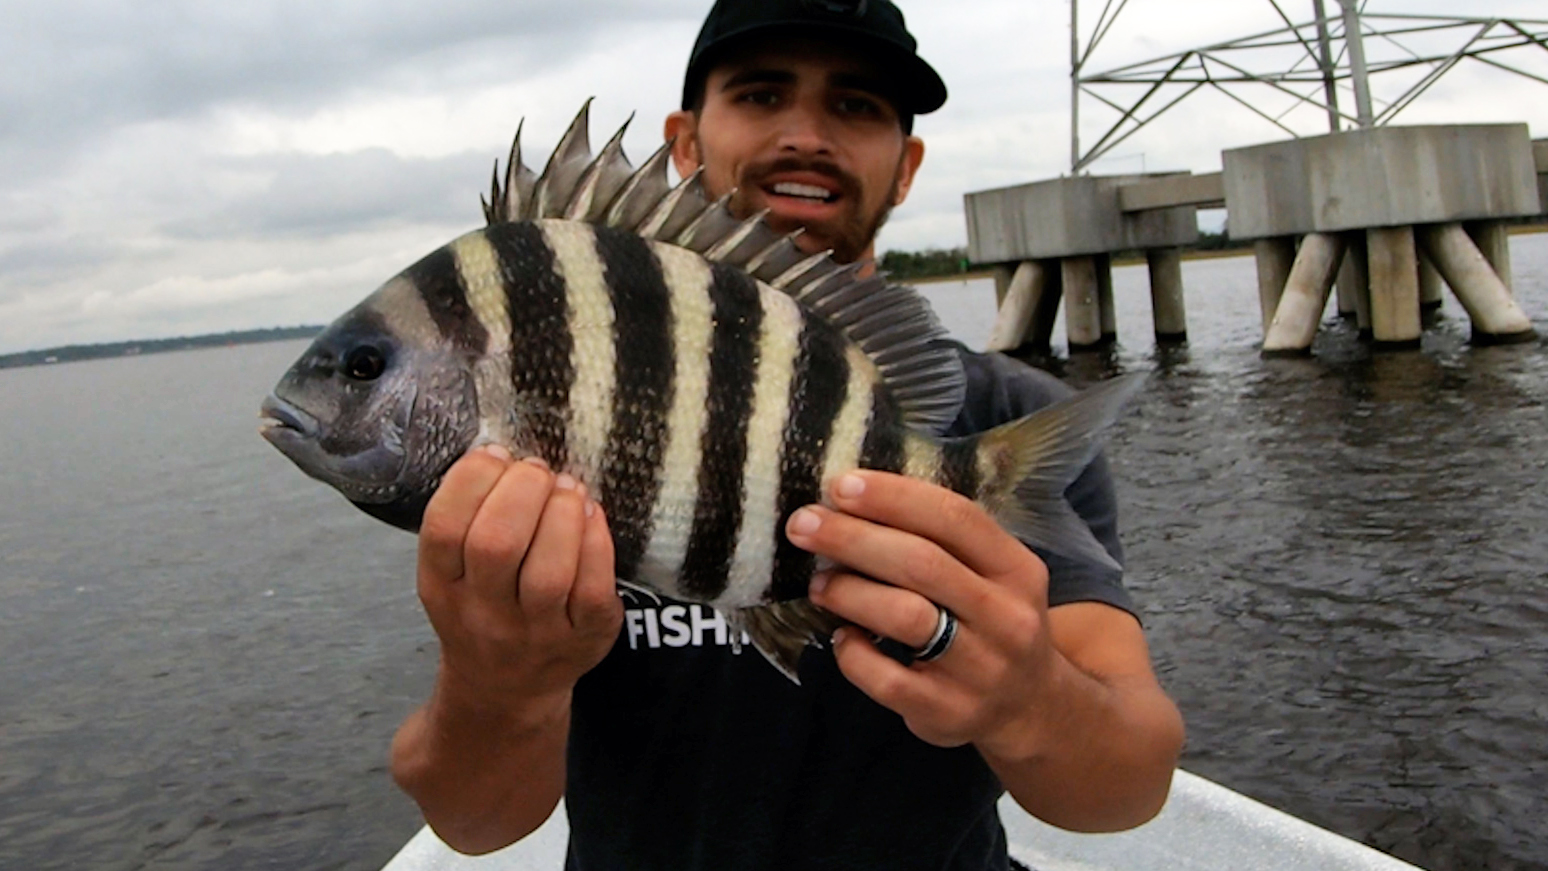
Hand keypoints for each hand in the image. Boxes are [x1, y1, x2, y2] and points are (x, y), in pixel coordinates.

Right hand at [417, 445, 621, 709]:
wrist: (506, 690)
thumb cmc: (482, 609)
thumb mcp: (452, 574)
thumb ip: (467, 520)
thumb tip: (505, 453)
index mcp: (441, 587)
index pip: (444, 528)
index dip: (472, 479)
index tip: (496, 455)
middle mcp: (484, 614)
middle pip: (496, 544)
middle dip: (522, 490)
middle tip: (538, 471)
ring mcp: (535, 632)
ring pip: (549, 570)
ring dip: (562, 512)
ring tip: (568, 489)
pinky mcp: (584, 639)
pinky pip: (593, 588)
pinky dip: (597, 541)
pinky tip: (592, 516)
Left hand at [784, 470, 1065, 758]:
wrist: (1030, 707)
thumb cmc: (991, 623)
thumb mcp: (993, 576)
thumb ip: (942, 541)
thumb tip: (852, 502)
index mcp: (1017, 570)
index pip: (956, 517)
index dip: (894, 497)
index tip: (841, 486)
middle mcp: (1007, 617)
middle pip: (923, 564)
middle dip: (854, 538)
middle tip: (804, 525)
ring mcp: (981, 670)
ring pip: (907, 617)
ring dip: (851, 592)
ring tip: (820, 583)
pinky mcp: (950, 712)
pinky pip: (888, 680)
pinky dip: (854, 654)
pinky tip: (843, 638)